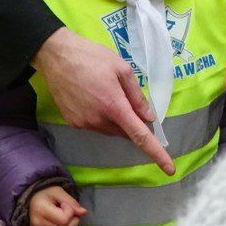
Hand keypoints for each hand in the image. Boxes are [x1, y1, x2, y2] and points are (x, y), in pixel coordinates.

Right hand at [28, 185, 86, 225]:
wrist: (31, 202)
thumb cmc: (46, 195)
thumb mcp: (59, 192)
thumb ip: (72, 202)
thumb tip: (83, 212)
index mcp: (40, 209)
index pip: (65, 219)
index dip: (71, 211)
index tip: (65, 205)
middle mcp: (37, 224)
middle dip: (73, 222)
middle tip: (69, 214)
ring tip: (64, 221)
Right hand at [33, 28, 174, 173]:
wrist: (56, 56)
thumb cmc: (92, 57)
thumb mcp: (121, 69)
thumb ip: (137, 96)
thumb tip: (148, 118)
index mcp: (114, 106)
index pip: (140, 136)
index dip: (157, 153)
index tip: (169, 169)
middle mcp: (98, 120)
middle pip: (124, 132)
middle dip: (131, 122)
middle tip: (126, 98)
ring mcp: (83, 124)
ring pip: (109, 130)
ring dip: (115, 119)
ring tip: (105, 92)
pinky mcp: (72, 123)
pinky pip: (94, 126)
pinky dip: (100, 117)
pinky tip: (92, 97)